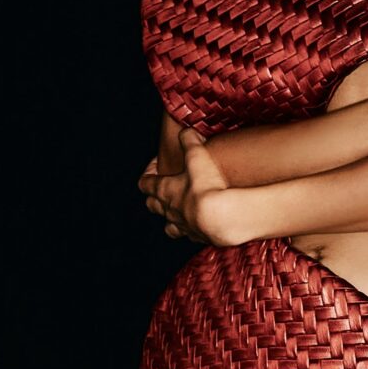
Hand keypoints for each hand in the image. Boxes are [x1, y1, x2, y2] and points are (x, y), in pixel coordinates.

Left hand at [138, 130, 245, 245]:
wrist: (222, 216)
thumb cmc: (205, 186)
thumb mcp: (197, 156)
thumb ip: (190, 141)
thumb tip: (186, 132)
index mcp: (164, 190)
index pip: (145, 183)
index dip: (147, 174)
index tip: (155, 166)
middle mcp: (170, 210)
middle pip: (153, 205)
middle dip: (155, 197)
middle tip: (163, 189)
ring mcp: (183, 225)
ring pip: (168, 226)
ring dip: (171, 218)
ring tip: (178, 213)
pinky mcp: (198, 236)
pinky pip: (189, 235)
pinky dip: (191, 230)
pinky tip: (200, 226)